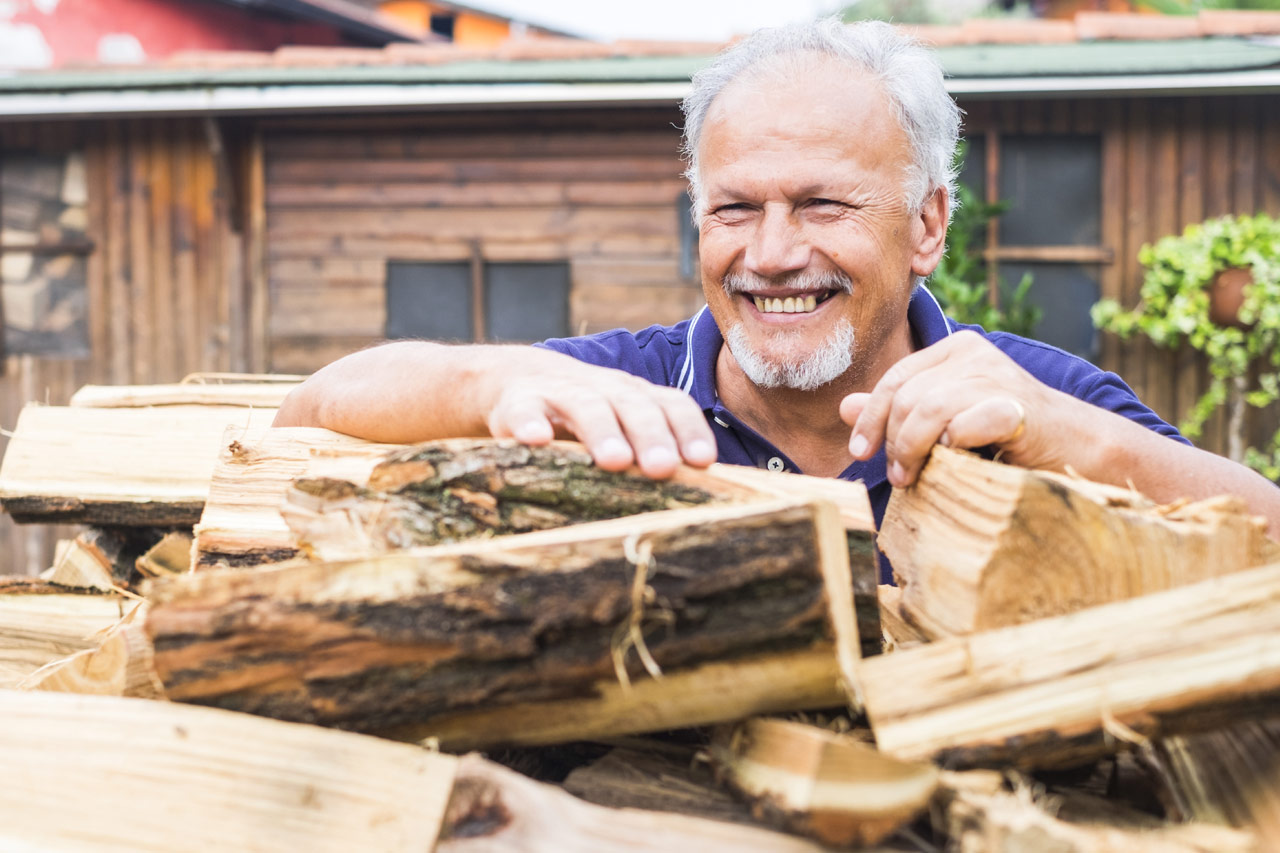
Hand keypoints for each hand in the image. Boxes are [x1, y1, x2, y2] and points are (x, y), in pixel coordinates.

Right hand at [487, 365, 717, 477]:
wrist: (512, 381)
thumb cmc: (582, 419)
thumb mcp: (620, 427)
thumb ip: (652, 454)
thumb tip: (705, 501)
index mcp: (634, 396)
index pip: (670, 404)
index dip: (688, 429)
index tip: (702, 461)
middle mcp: (603, 389)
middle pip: (633, 405)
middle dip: (651, 435)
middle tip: (663, 467)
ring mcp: (559, 393)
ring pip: (586, 406)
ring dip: (603, 431)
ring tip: (615, 460)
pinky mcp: (517, 404)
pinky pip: (524, 411)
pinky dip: (530, 423)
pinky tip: (536, 440)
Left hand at [840, 331, 1059, 486]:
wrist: (1075, 447)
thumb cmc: (1005, 437)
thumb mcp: (945, 421)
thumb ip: (898, 412)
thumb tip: (844, 408)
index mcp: (955, 350)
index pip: (895, 379)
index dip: (871, 417)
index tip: (859, 452)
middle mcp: (974, 354)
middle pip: (907, 396)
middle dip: (893, 441)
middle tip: (898, 475)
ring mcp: (998, 376)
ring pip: (929, 409)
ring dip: (913, 449)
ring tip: (913, 476)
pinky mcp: (1017, 405)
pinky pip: (965, 425)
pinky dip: (953, 447)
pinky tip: (957, 461)